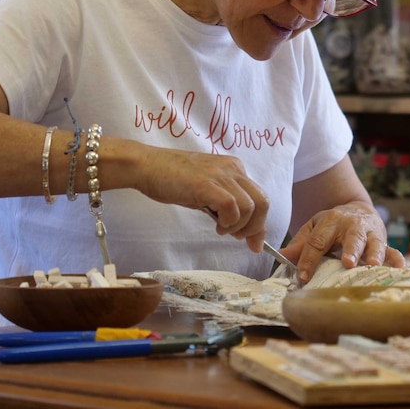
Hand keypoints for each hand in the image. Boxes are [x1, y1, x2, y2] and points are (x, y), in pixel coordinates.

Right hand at [136, 147, 268, 251]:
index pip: (260, 198)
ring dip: (238, 226)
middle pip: (263, 202)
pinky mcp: (206, 184)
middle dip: (254, 227)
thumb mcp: (207, 192)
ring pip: (250, 207)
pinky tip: (216, 224)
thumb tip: (247, 235)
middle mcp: (232, 169)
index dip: (260, 224)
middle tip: (236, 236)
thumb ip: (227, 208)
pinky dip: (228, 222)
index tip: (254, 243)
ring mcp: (220, 175)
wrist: (147, 165)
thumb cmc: (172, 180)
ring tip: (221, 229)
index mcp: (234, 168)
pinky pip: (231, 206)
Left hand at [281, 200, 405, 283]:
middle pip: (351, 238)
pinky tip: (400, 268)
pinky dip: (397, 259)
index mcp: (330, 221)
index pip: (318, 242)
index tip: (303, 277)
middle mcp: (352, 225)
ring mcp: (370, 233)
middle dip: (350, 250)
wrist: (358, 209)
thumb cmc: (332, 225)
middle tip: (347, 262)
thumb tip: (280, 257)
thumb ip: (300, 244)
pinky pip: (393, 251)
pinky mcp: (384, 241)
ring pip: (374, 242)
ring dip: (374, 253)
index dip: (309, 259)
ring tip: (373, 264)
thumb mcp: (314, 228)